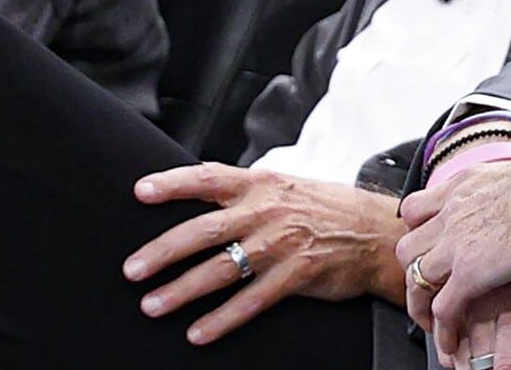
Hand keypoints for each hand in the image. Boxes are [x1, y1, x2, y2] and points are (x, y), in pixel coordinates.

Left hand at [123, 163, 407, 343]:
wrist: (378, 232)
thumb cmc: (327, 209)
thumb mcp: (287, 187)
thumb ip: (246, 192)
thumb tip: (199, 195)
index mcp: (262, 184)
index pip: (209, 177)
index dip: (173, 183)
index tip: (139, 192)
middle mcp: (269, 211)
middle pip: (206, 230)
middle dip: (164, 251)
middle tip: (132, 270)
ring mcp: (284, 242)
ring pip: (224, 268)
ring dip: (183, 290)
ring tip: (152, 306)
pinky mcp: (299, 273)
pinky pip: (253, 300)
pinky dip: (223, 319)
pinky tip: (198, 332)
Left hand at [395, 141, 510, 355]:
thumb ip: (510, 189)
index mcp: (463, 187)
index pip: (415, 208)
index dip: (417, 230)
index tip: (428, 244)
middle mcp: (452, 213)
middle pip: (407, 248)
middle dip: (413, 271)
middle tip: (428, 285)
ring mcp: (456, 244)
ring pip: (415, 279)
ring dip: (420, 303)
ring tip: (431, 319)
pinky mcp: (469, 273)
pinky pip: (443, 309)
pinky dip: (443, 330)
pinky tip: (450, 340)